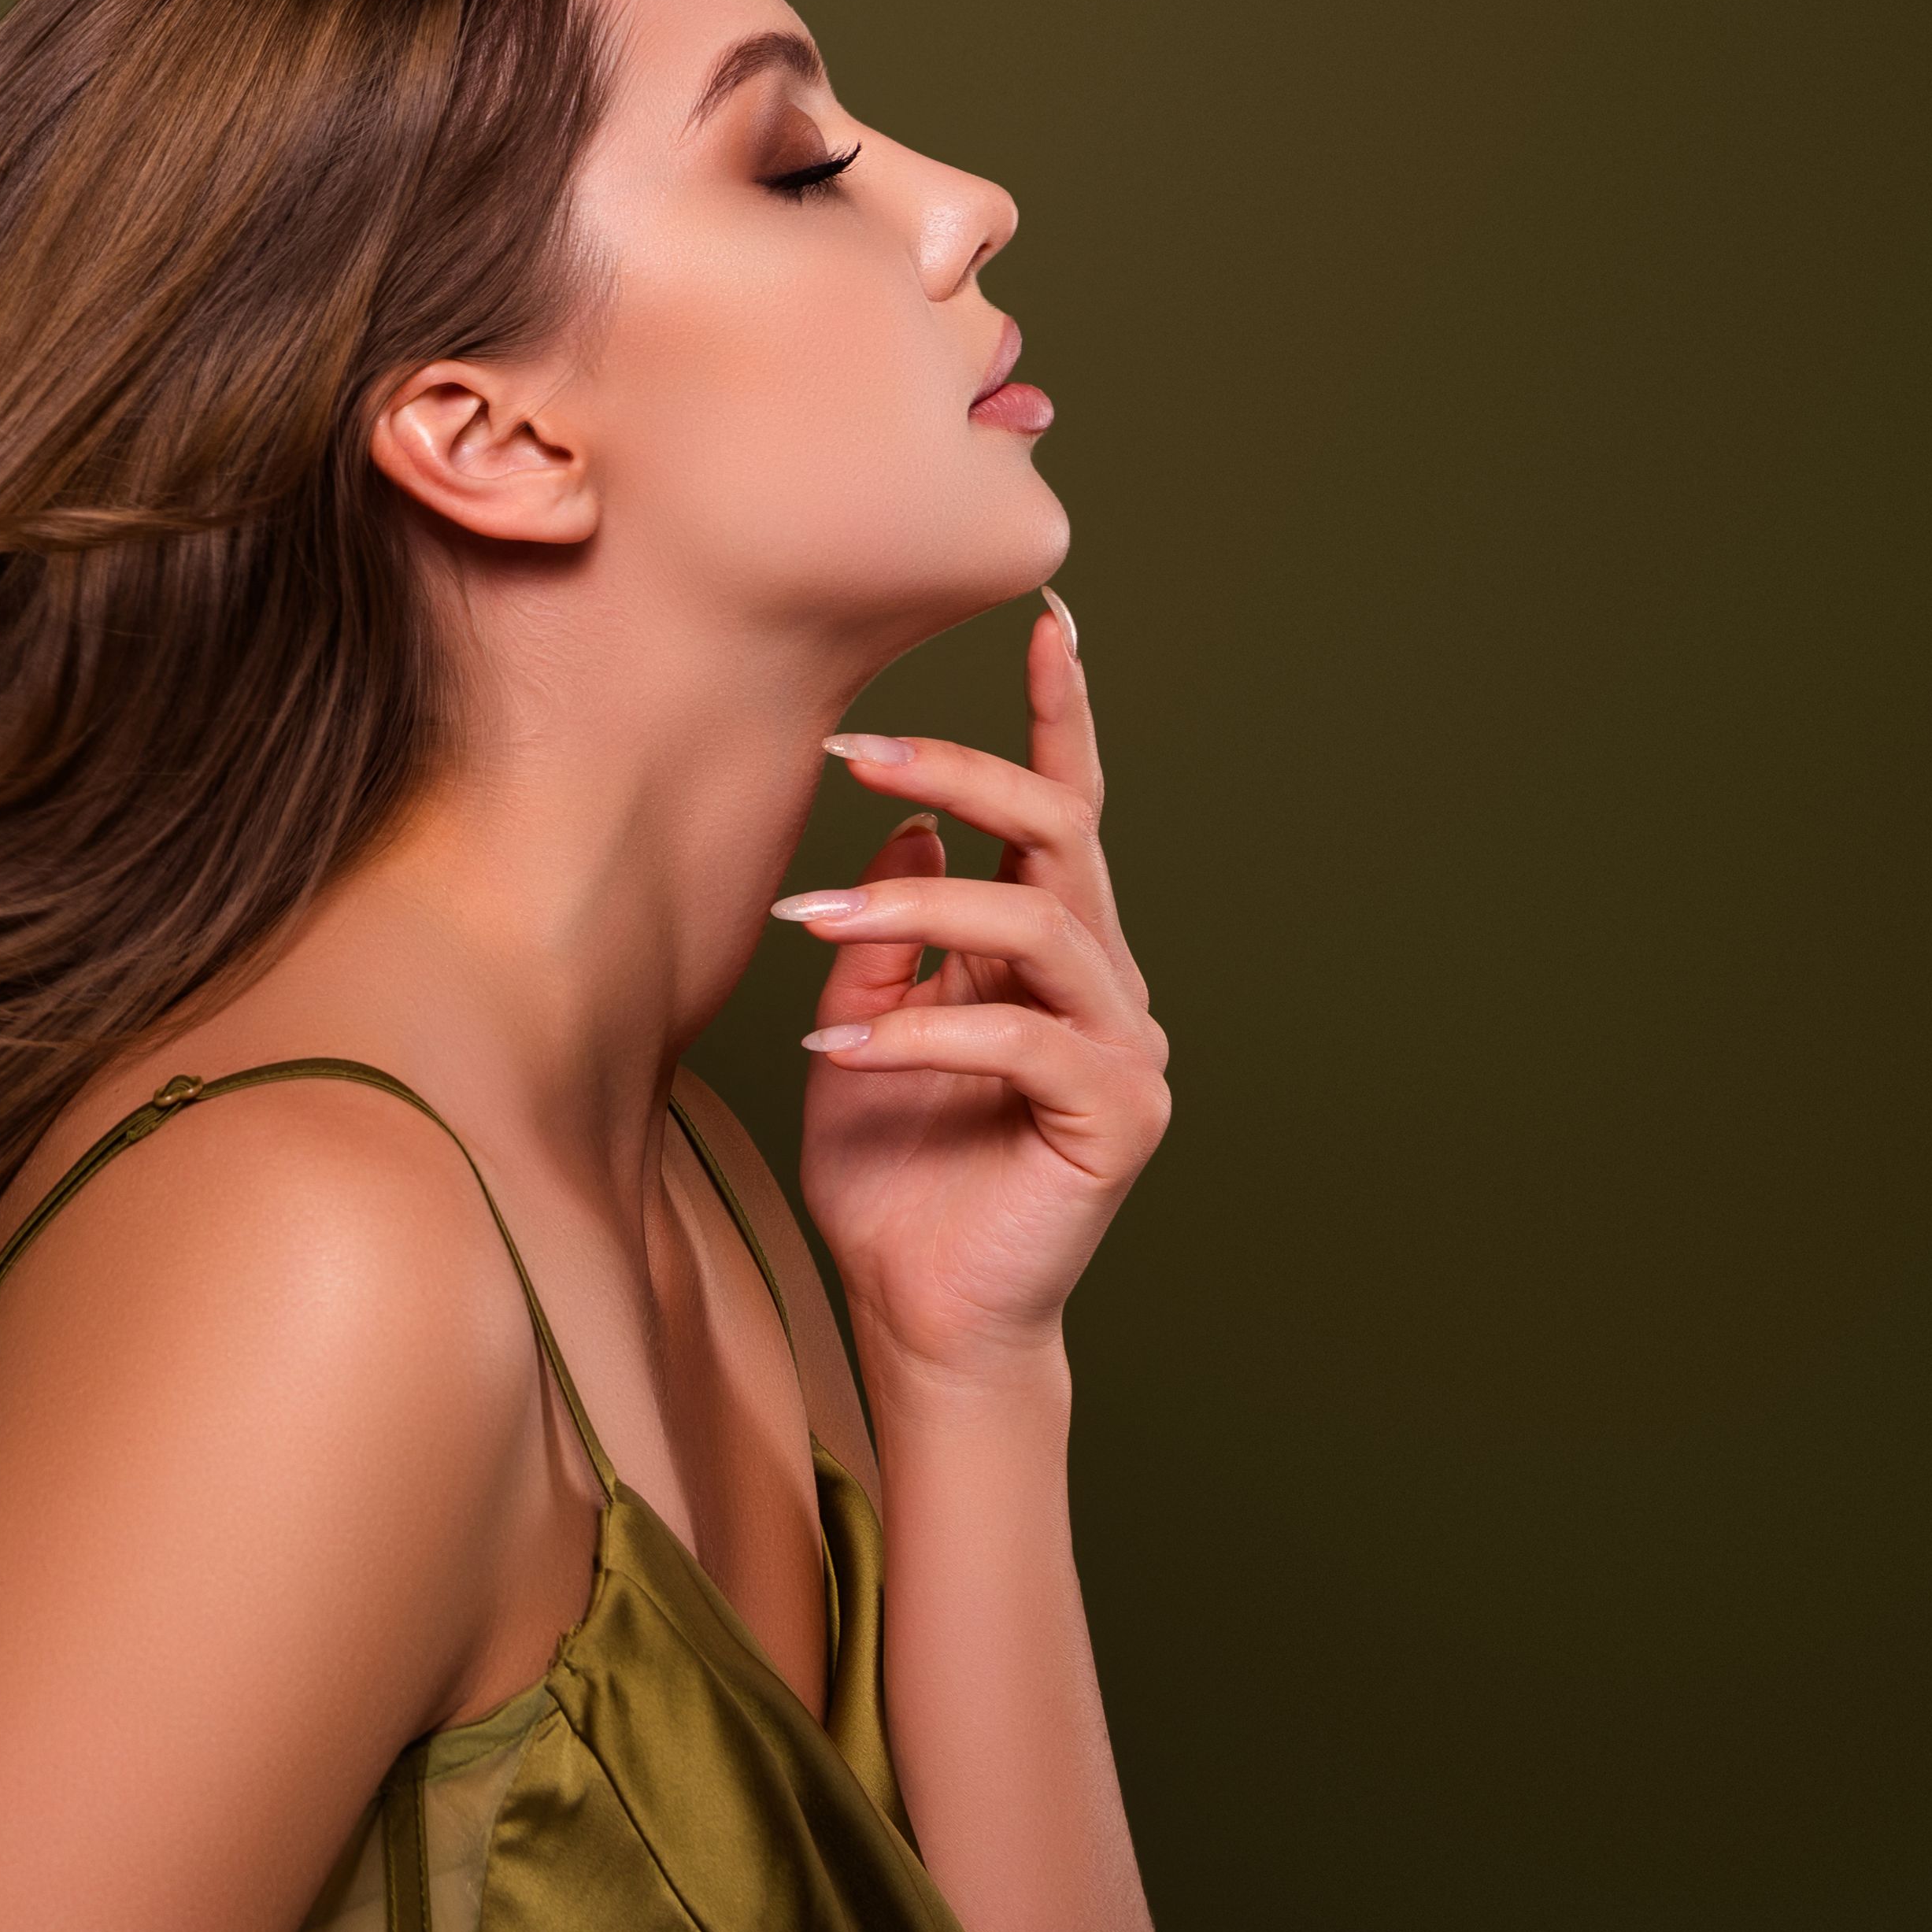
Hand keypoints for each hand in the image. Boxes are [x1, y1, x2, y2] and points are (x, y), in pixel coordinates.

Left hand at [776, 590, 1170, 1391]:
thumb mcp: (861, 1031)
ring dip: (915, 912)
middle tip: (850, 750)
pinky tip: (840, 1048)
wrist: (922, 1312)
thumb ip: (888, 938)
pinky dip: (924, 1031)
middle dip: (963, 772)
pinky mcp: (1116, 1118)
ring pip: (1039, 926)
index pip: (1064, 811)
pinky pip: (1021, 1040)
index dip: (1060, 715)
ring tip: (808, 925)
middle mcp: (1102, 986)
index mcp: (1049, 952)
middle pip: (1061, 835)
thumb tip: (911, 836)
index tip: (1044, 618)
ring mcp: (1123, 1049)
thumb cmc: (894, 1178)